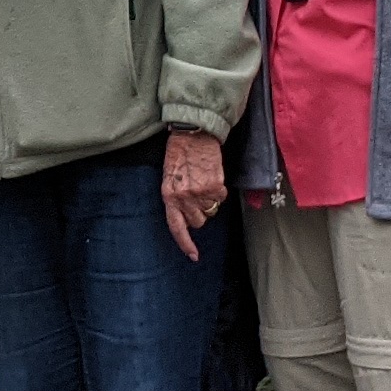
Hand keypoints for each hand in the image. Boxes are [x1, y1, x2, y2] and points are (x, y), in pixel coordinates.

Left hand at [158, 127, 226, 258]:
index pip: (176, 226)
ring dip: (210, 201)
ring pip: (211, 211)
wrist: (193, 134)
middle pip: (198, 222)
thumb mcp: (169, 176)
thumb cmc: (179, 153)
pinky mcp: (215, 186)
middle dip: (200, 212)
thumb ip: (175, 197)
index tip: (194, 256)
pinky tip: (212, 177)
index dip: (185, 243)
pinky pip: (221, 198)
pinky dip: (219, 190)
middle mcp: (183, 198)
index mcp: (168, 195)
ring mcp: (200, 193)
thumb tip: (187, 215)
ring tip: (204, 182)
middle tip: (197, 195)